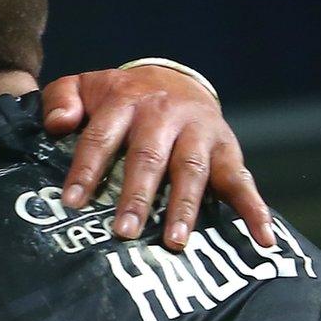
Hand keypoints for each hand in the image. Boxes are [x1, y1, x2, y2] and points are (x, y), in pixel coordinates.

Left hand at [41, 66, 274, 250]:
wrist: (172, 78)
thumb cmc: (120, 97)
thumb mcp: (85, 86)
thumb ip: (61, 99)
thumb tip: (58, 124)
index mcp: (126, 101)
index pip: (102, 138)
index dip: (86, 170)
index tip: (72, 203)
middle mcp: (165, 114)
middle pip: (149, 157)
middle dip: (137, 195)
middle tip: (124, 232)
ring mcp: (199, 132)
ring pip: (192, 171)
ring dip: (184, 207)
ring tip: (173, 242)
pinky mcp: (227, 148)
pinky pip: (242, 180)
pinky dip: (254, 209)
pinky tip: (262, 238)